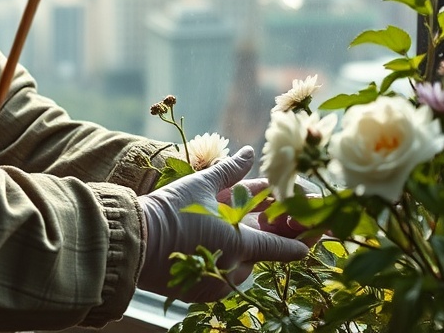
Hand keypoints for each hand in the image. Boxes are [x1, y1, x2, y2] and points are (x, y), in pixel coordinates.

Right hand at [137, 146, 308, 301]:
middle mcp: (234, 269)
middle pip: (257, 253)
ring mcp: (217, 284)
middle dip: (259, 233)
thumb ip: (231, 170)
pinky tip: (208, 243)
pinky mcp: (200, 292)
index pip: (281, 248)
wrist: (134, 240)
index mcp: (241, 244)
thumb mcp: (201, 185)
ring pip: (238, 265)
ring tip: (225, 225)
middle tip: (259, 216)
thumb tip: (249, 151)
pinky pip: (220, 276)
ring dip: (237, 245)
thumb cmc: (169, 210)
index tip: (310, 240)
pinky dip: (219, 259)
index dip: (297, 241)